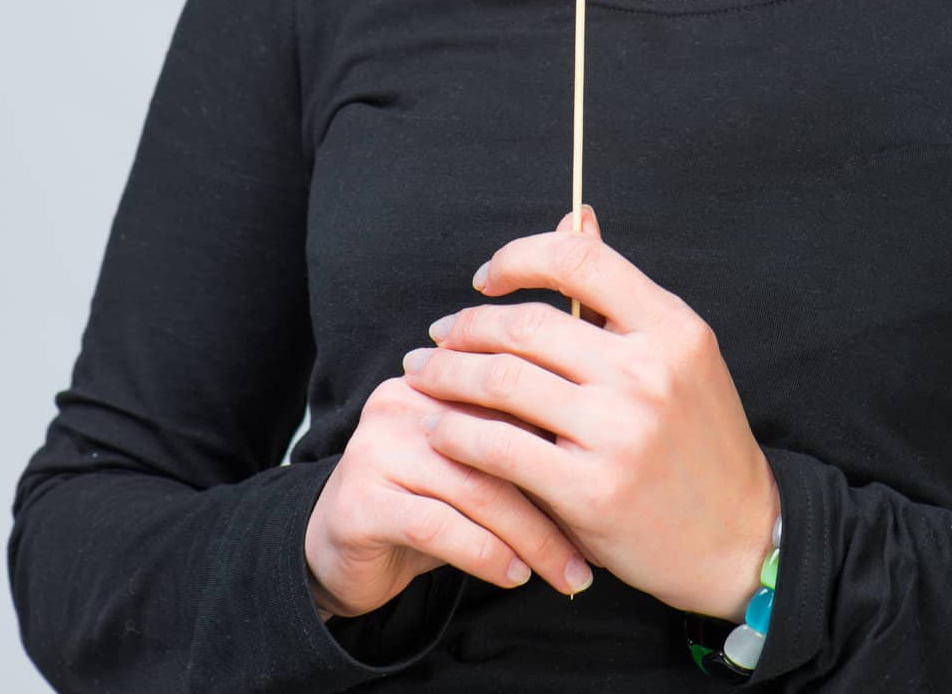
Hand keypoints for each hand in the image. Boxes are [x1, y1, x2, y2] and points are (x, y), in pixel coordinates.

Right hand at [304, 363, 595, 622]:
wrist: (338, 550)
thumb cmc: (427, 504)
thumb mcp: (478, 467)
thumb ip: (522, 444)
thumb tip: (605, 453)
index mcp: (439, 376)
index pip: (516, 393)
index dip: (567, 441)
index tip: (613, 485)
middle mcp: (404, 398)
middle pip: (501, 439)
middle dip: (556, 496)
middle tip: (595, 545)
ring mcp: (377, 446)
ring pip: (475, 486)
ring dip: (529, 537)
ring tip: (563, 571)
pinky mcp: (359, 499)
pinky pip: (438, 526)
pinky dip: (485, 554)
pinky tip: (514, 575)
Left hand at [400, 205, 779, 619]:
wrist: (736, 536)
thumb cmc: (696, 435)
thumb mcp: (675, 352)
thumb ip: (617, 292)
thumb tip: (574, 217)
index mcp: (671, 327)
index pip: (579, 260)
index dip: (520, 257)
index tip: (486, 278)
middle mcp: (648, 372)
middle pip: (528, 324)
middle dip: (467, 326)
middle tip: (438, 336)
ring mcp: (619, 432)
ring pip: (504, 382)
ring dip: (449, 375)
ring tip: (425, 374)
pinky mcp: (590, 490)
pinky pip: (500, 448)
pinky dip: (458, 434)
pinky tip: (442, 430)